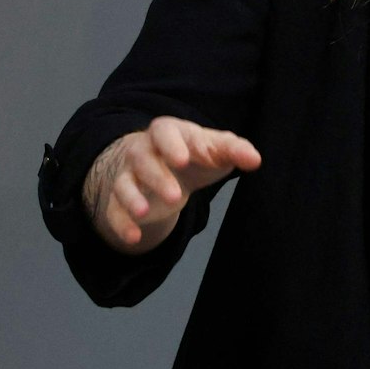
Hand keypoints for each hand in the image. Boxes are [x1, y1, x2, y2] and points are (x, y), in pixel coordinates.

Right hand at [84, 116, 260, 252]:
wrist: (168, 164)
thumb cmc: (196, 152)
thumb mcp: (217, 148)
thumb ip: (236, 150)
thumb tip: (255, 159)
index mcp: (167, 132)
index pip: (164, 132)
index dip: (171, 145)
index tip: (182, 160)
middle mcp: (143, 151)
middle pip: (143, 160)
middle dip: (157, 177)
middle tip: (175, 196)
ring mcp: (129, 175)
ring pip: (124, 184)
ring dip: (131, 198)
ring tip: (143, 213)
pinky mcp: (121, 199)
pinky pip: (114, 210)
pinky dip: (121, 224)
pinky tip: (133, 237)